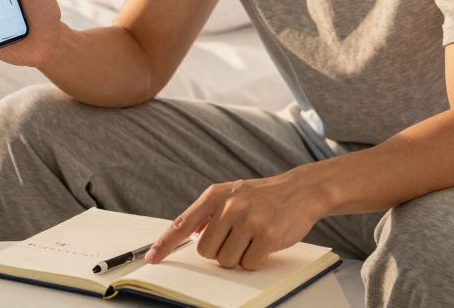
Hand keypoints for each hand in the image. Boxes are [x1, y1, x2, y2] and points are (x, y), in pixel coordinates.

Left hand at [145, 171, 321, 270]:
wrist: (301, 190)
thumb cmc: (264, 196)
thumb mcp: (233, 194)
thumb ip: (210, 213)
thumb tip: (189, 234)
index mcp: (216, 196)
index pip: (183, 223)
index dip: (165, 243)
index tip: (152, 258)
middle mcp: (230, 206)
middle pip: (206, 251)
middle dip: (219, 252)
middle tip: (237, 239)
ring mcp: (249, 220)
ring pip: (226, 260)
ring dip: (239, 257)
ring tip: (253, 238)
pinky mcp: (267, 235)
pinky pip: (248, 264)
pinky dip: (255, 260)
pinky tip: (265, 243)